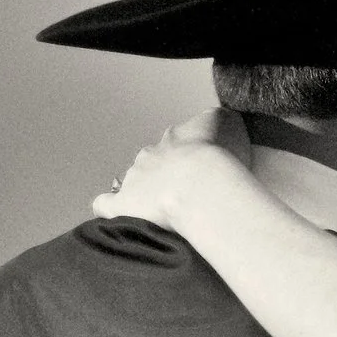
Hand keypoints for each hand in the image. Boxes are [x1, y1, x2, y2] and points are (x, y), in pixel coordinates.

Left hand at [93, 109, 251, 228]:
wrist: (203, 183)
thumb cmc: (221, 157)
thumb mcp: (230, 123)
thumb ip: (220, 120)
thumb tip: (215, 122)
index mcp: (176, 138)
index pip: (177, 141)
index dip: (189, 156)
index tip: (202, 170)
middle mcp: (152, 155)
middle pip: (153, 161)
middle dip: (165, 175)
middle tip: (186, 193)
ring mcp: (134, 179)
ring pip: (131, 181)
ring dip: (141, 192)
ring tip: (159, 210)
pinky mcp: (123, 204)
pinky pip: (105, 204)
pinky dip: (109, 208)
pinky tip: (117, 217)